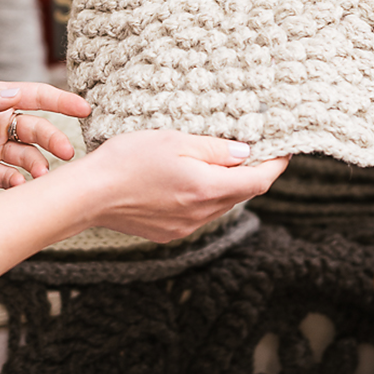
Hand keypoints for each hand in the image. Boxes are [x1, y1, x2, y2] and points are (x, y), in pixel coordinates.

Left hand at [0, 80, 90, 190]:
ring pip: (26, 156)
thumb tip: (16, 93)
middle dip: (54, 139)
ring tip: (42, 175)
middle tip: (67, 154)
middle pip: (36, 130)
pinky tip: (20, 188)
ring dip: (38, 164)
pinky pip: (8, 178)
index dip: (60, 101)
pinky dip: (18, 184)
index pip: (34, 96)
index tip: (85, 108)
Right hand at [78, 131, 287, 242]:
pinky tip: (189, 181)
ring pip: (220, 206)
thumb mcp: (175, 140)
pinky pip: (199, 215)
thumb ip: (214, 148)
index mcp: (208, 189)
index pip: (258, 181)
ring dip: (226, 186)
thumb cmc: (128, 160)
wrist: (90, 195)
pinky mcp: (169, 233)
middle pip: (241, 194)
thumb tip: (244, 153)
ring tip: (218, 162)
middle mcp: (201, 214)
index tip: (284, 150)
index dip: (275, 165)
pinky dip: (204, 197)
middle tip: (252, 149)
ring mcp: (185, 227)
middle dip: (251, 173)